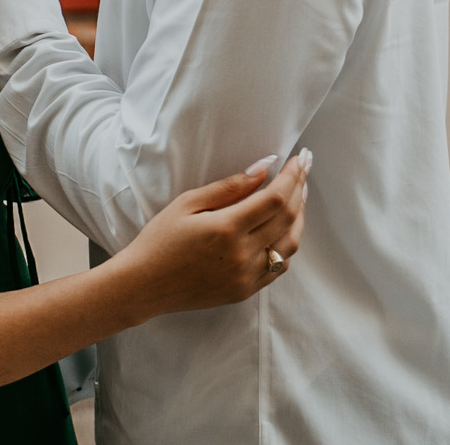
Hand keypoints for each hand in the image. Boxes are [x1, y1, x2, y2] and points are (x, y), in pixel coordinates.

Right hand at [121, 152, 309, 319]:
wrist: (145, 285)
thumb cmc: (160, 239)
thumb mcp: (188, 202)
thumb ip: (229, 186)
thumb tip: (263, 168)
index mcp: (227, 229)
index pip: (275, 199)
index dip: (292, 176)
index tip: (298, 159)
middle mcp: (242, 256)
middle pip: (287, 219)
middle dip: (300, 189)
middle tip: (304, 168)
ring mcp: (246, 278)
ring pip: (290, 245)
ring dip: (299, 217)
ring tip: (299, 194)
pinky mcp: (245, 291)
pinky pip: (278, 267)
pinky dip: (287, 243)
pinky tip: (284, 226)